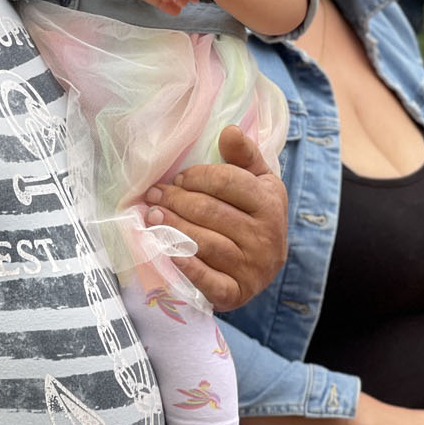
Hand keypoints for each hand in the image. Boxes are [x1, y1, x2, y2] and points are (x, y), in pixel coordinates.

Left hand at [142, 125, 286, 309]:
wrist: (262, 264)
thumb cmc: (251, 213)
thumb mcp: (256, 180)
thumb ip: (243, 154)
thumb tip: (229, 130)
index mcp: (270, 202)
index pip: (227, 182)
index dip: (196, 177)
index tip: (177, 179)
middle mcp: (266, 236)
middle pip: (210, 211)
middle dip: (176, 201)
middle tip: (154, 196)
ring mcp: (253, 268)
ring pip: (205, 242)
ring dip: (172, 228)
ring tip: (153, 217)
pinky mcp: (238, 294)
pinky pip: (208, 280)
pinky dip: (186, 266)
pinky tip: (166, 251)